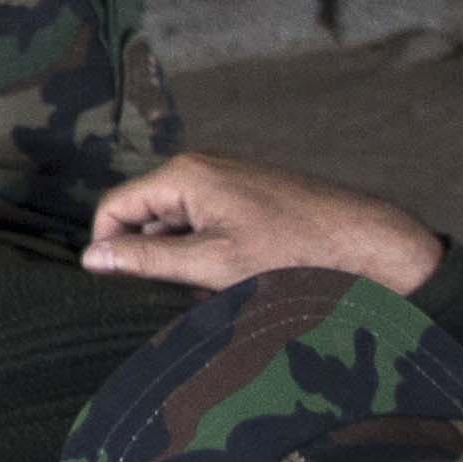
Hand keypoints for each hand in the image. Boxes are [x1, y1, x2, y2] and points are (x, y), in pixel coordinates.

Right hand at [79, 151, 442, 296]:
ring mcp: (228, 180)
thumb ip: (146, 259)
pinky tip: (243, 279)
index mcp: (184, 175)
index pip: (114, 208)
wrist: (370, 245)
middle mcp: (202, 168)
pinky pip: (209, 226)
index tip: (121, 288)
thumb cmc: (295, 253)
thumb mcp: (211, 264)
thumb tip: (92, 258)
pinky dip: (213, 256)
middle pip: (146, 217)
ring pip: (179, 227)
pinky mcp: (250, 197)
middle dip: (156, 260)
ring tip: (222, 289)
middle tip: (185, 293)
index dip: (108, 250)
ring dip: (187, 263)